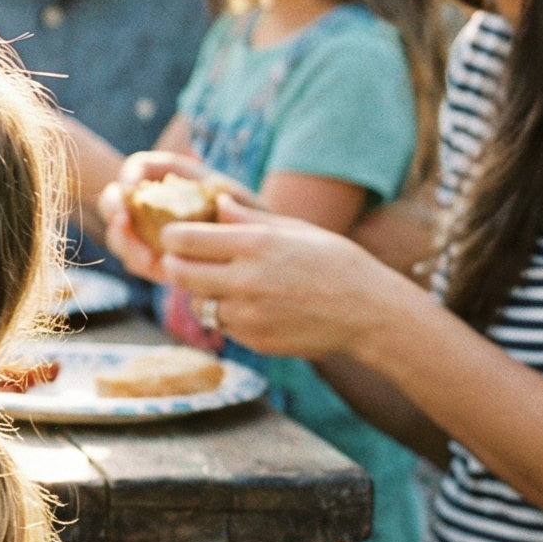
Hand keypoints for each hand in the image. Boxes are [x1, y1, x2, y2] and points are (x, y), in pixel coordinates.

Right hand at [97, 150, 261, 280]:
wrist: (262, 255)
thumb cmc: (257, 223)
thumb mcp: (252, 208)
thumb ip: (238, 202)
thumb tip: (221, 201)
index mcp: (175, 179)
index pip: (140, 167)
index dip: (129, 173)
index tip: (131, 187)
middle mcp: (157, 203)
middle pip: (118, 198)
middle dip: (113, 208)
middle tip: (123, 220)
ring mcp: (151, 231)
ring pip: (121, 233)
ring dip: (124, 241)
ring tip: (143, 252)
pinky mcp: (155, 258)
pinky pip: (137, 259)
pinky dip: (140, 262)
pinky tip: (155, 266)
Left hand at [156, 194, 409, 360]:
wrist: (371, 314)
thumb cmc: (338, 263)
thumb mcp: (295, 230)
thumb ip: (249, 219)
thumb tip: (216, 202)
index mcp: (255, 245)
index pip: (183, 239)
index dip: (171, 237)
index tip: (174, 236)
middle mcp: (245, 280)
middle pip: (178, 272)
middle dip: (175, 264)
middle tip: (183, 259)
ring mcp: (247, 314)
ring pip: (197, 302)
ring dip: (202, 292)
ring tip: (226, 282)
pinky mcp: (252, 339)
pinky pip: (221, 325)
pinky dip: (226, 314)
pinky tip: (252, 304)